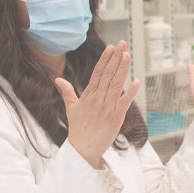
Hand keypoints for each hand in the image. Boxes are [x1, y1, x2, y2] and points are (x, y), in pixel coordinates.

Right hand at [56, 41, 140, 168]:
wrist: (82, 148)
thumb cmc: (78, 128)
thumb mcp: (70, 108)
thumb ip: (67, 91)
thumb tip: (57, 79)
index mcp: (88, 95)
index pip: (97, 73)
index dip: (105, 59)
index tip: (111, 47)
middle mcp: (97, 99)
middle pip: (108, 75)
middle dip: (115, 58)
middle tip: (122, 44)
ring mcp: (107, 107)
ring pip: (116, 84)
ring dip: (122, 69)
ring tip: (127, 55)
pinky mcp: (116, 117)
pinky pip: (125, 102)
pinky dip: (131, 92)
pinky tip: (136, 81)